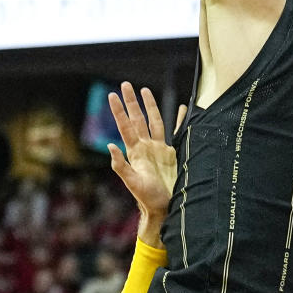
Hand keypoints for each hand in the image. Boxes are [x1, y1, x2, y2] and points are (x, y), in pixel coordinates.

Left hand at [107, 82, 185, 233]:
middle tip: (126, 84)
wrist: (164, 208)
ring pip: (154, 121)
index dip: (119, 111)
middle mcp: (146, 146)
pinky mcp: (173, 153)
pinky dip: (179, 120)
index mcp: (136, 151)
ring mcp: (159, 149)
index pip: (126, 126)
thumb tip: (110, 146)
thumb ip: (121, 166)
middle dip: (131, 102)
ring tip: (144, 91)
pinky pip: (176, 132)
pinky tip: (182, 109)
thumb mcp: (133, 183)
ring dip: (149, 106)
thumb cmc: (147, 198)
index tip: (112, 95)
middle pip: (138, 118)